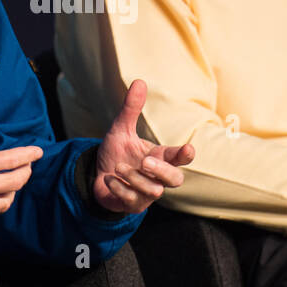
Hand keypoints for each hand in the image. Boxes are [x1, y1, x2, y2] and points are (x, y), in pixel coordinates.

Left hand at [93, 79, 194, 214]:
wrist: (98, 176)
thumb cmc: (116, 153)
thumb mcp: (121, 130)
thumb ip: (131, 109)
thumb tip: (139, 81)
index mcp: (160, 157)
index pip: (179, 157)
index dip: (184, 154)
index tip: (188, 149)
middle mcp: (158, 176)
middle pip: (176, 180)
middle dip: (162, 170)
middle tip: (144, 161)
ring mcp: (148, 193)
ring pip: (154, 191)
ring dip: (134, 178)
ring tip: (118, 167)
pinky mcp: (135, 205)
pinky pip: (133, 200)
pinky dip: (119, 188)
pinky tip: (110, 180)